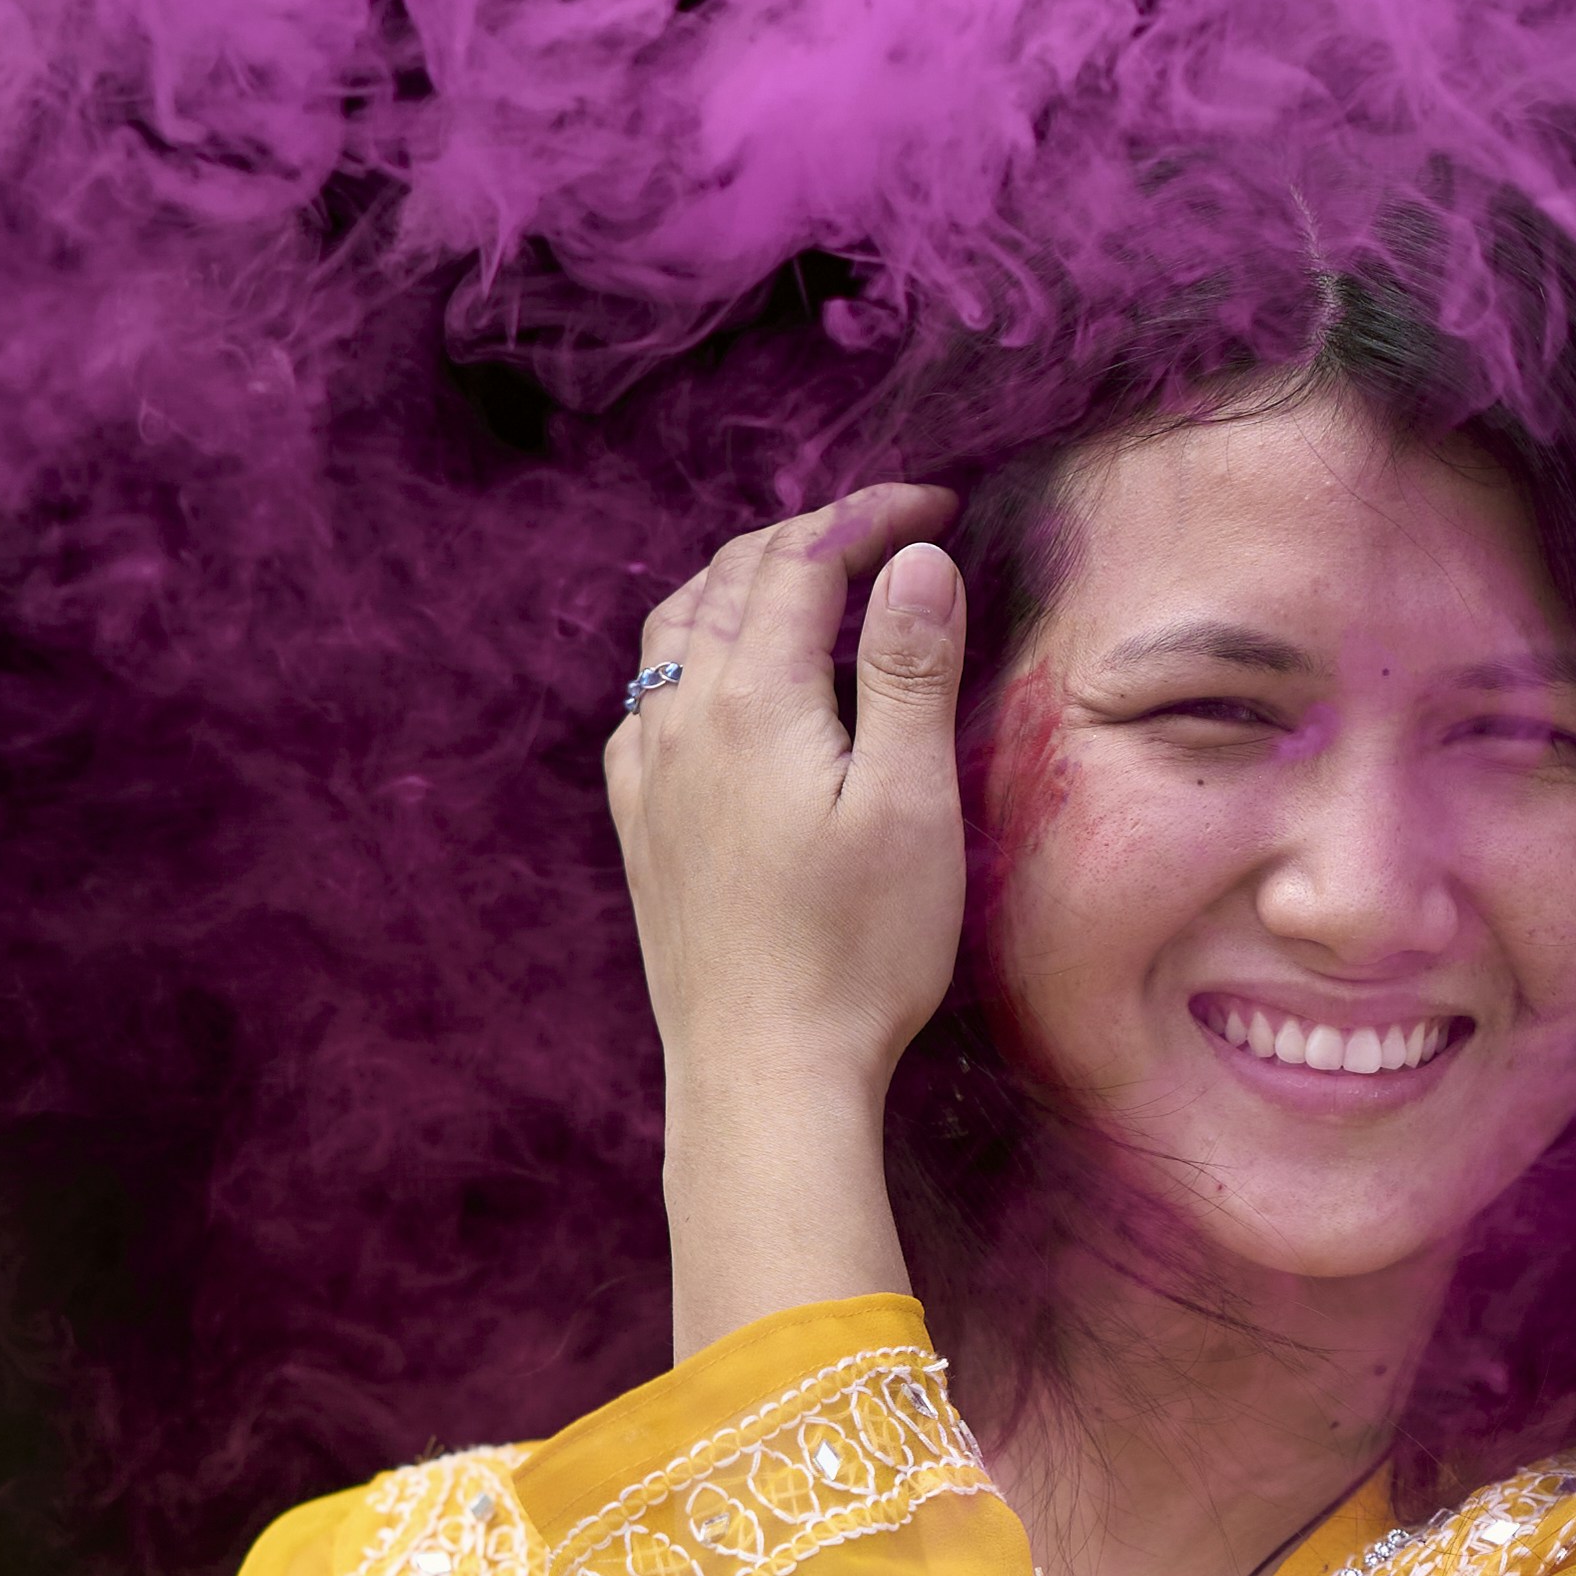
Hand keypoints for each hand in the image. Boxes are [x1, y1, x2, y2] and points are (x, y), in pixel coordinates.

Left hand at [603, 481, 966, 1347]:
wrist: (762, 1071)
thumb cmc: (857, 949)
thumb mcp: (910, 803)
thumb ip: (907, 670)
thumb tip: (914, 559)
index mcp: (752, 697)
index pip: (803, 559)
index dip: (870, 514)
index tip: (937, 504)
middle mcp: (680, 715)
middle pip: (730, 577)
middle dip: (809, 535)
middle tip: (887, 532)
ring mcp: (647, 769)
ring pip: (677, 626)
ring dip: (743, 580)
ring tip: (808, 579)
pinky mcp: (638, 821)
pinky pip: (649, 695)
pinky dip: (694, 649)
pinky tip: (726, 678)